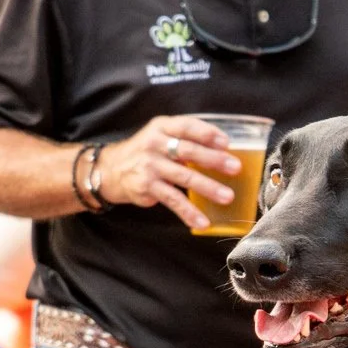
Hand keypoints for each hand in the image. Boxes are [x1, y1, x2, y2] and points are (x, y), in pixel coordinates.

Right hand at [93, 116, 242, 231]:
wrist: (112, 169)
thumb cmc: (148, 151)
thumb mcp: (161, 136)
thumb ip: (186, 139)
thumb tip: (223, 151)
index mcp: (163, 127)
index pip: (187, 126)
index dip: (207, 133)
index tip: (226, 142)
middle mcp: (155, 144)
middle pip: (188, 151)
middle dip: (214, 160)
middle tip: (235, 168)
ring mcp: (150, 166)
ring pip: (184, 177)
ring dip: (208, 187)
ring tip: (227, 197)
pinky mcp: (147, 187)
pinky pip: (173, 200)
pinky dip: (189, 212)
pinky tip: (202, 222)